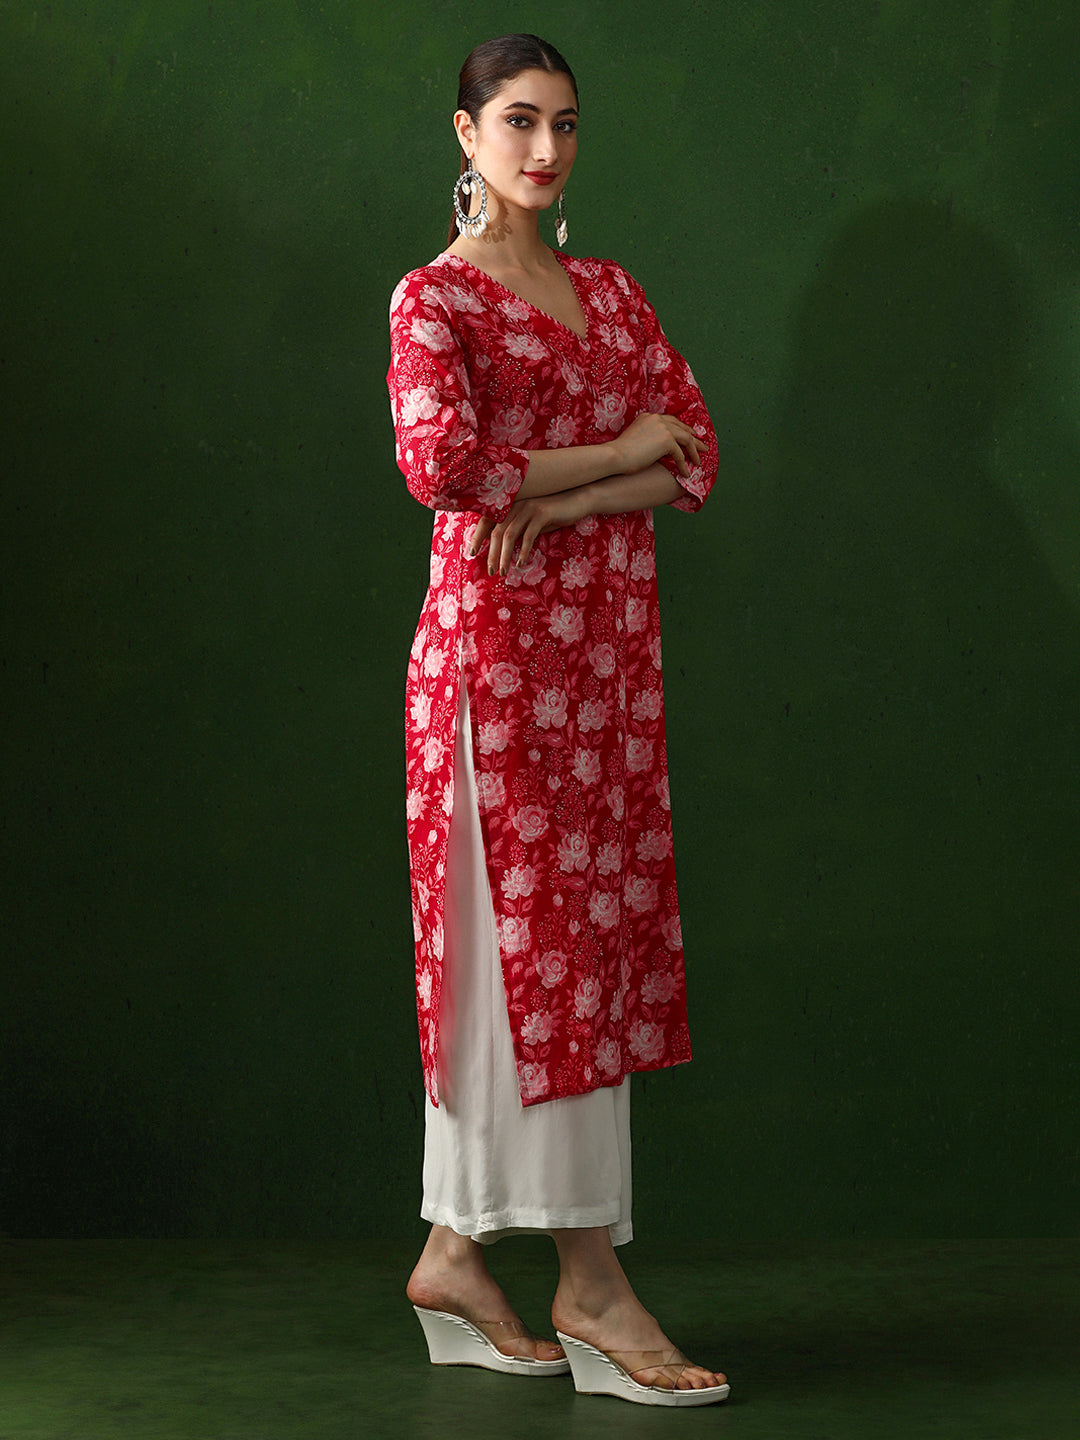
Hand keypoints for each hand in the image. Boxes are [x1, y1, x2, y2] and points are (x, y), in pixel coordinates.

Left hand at [470, 488, 594, 575]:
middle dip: (491, 553)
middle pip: (496, 531)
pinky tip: (520, 563)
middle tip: (490, 571)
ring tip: (503, 571)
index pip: (487, 520)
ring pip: (509, 535)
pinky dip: (523, 551)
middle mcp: (515, 504)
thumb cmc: (554, 513)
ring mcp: (528, 507)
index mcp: (510, 505)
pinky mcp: (541, 513)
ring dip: (504, 556)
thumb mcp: (531, 521)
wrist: (578, 499)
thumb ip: (518, 529)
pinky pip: (528, 535)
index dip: (477, 536)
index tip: (471, 553)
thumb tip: (502, 547)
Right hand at [610, 412, 706, 478]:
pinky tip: (686, 473)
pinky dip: (684, 465)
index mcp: (649, 417)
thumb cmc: (619, 453)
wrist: (615, 456)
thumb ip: (646, 437)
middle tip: (703, 447)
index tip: (691, 436)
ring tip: (699, 461)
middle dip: (694, 438)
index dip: (682, 429)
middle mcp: (657, 419)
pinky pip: (680, 454)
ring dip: (694, 451)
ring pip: (686, 440)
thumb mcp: (634, 438)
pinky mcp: (667, 440)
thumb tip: (654, 448)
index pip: (671, 421)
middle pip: (682, 428)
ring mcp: (663, 428)